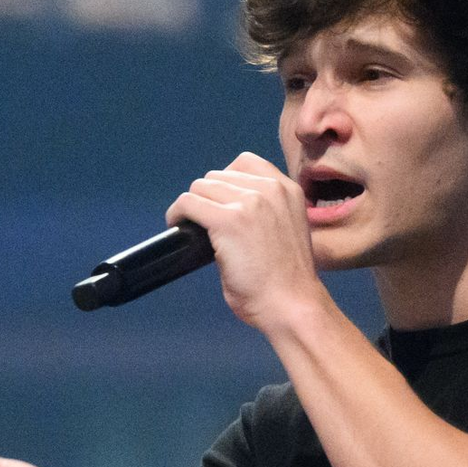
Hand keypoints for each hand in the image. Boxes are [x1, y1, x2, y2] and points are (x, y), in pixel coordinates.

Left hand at [165, 152, 320, 330]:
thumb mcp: (284, 229)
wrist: (291, 303)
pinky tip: (176, 226)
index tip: (217, 203)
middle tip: (200, 221)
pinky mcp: (228, 221)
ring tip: (188, 225)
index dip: (223, 182)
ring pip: (200, 187)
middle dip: (206, 197)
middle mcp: (270, 189)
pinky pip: (188, 203)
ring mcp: (249, 202)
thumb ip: (264, 212)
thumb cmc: (286, 281)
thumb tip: (226, 207)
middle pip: (217, 175)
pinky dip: (177, 213)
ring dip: (191, 205)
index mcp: (288, 189)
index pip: (244, 163)